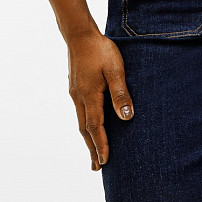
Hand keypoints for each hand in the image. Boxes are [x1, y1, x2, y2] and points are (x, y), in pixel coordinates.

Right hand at [67, 29, 133, 171]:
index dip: (101, 146)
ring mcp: (75, 93)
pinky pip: (80, 113)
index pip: (95, 127)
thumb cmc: (100, 50)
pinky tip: (90, 126)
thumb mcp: (115, 70)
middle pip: (85, 130)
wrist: (80, 34)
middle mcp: (79, 98)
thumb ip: (120, 93)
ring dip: (88, 139)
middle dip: (92, 149)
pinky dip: (85, 126)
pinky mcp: (75, 88)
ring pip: (81, 122)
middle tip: (97, 168)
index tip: (105, 163)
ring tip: (93, 153)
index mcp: (89, 96)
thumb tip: (126, 117)